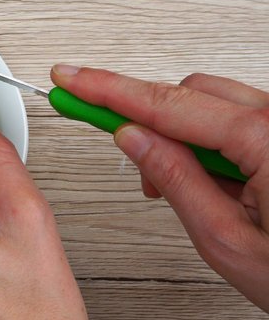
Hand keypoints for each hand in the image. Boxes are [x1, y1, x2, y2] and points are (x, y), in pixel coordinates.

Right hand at [51, 65, 268, 311]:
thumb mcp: (227, 240)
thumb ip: (173, 178)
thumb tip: (133, 138)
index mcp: (268, 140)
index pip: (166, 102)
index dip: (107, 89)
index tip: (70, 79)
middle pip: (191, 93)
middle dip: (150, 120)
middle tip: (119, 152)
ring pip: (218, 105)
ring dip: (186, 135)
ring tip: (190, 193)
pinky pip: (245, 119)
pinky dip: (218, 143)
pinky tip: (221, 186)